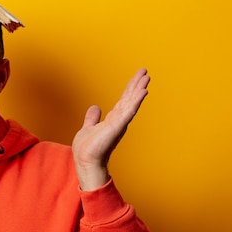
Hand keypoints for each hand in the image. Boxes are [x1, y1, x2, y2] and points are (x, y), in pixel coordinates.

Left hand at [72, 68, 149, 190]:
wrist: (85, 161)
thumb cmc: (87, 149)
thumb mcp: (88, 128)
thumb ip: (93, 118)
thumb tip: (95, 107)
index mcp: (112, 120)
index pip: (123, 100)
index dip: (130, 88)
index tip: (137, 76)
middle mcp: (118, 120)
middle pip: (129, 99)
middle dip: (137, 84)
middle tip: (145, 71)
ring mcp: (119, 123)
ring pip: (131, 103)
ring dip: (139, 89)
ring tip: (146, 77)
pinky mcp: (117, 127)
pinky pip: (129, 111)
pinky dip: (136, 101)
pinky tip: (143, 91)